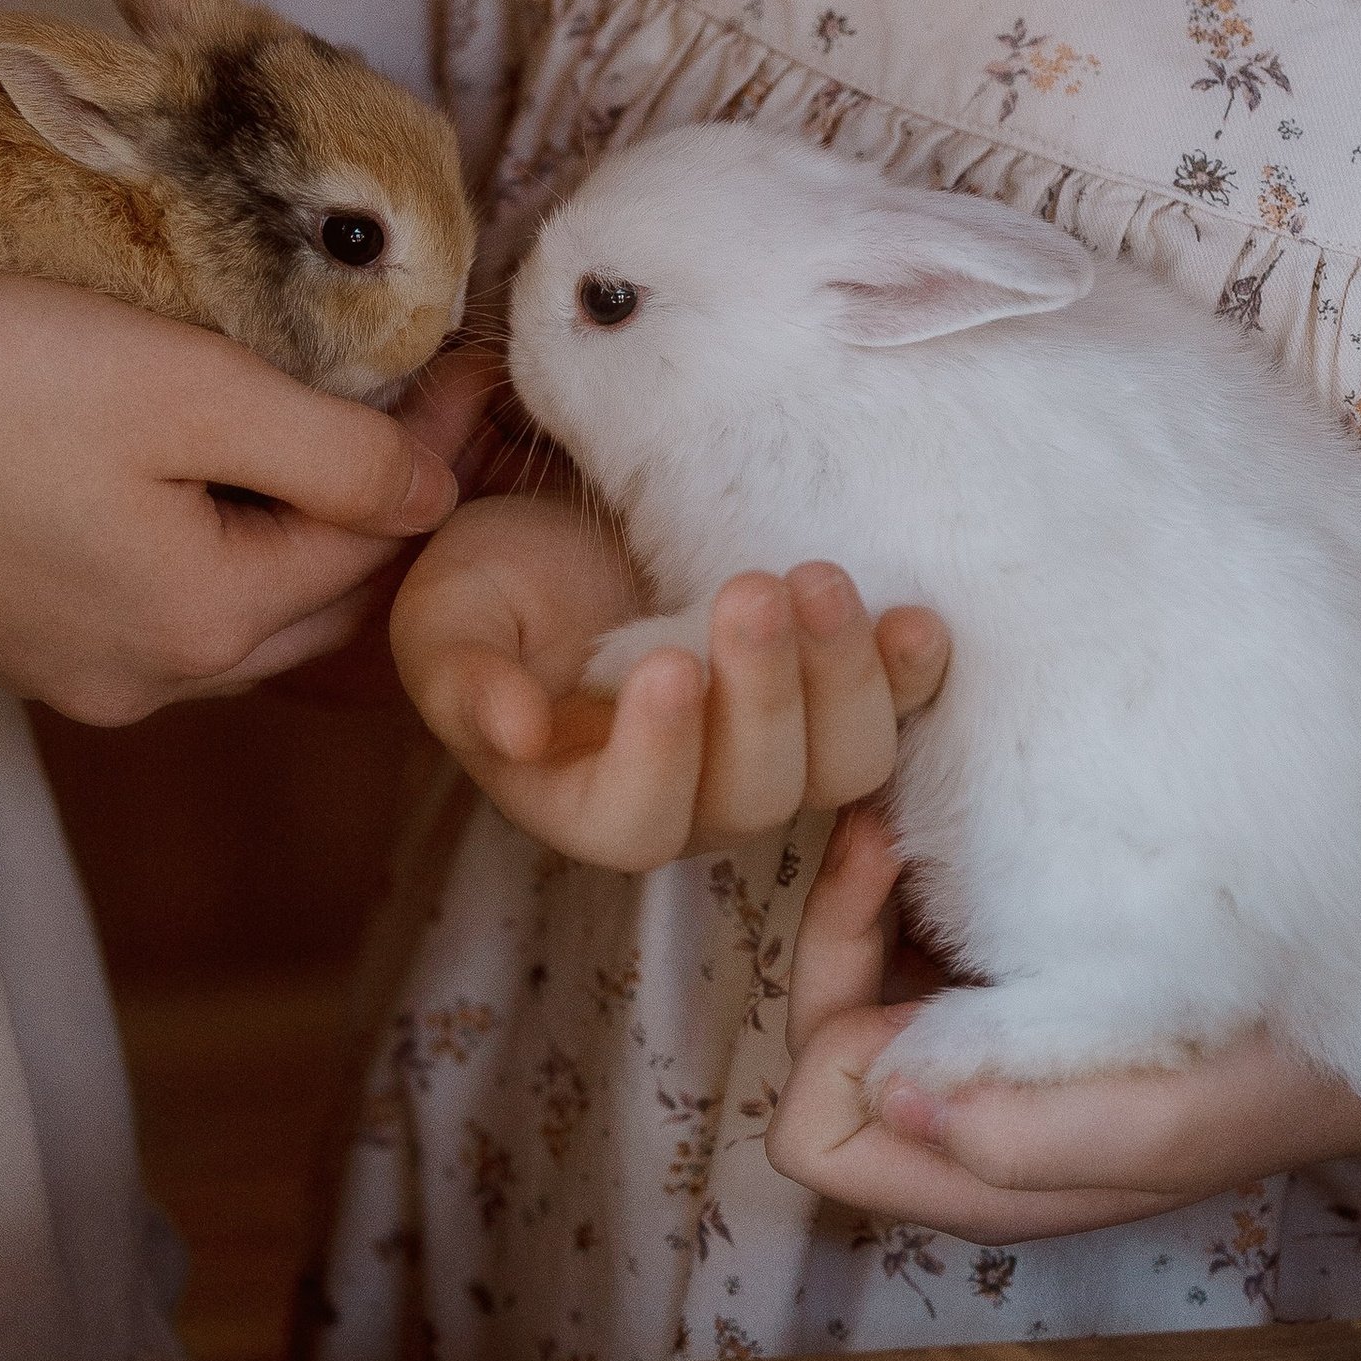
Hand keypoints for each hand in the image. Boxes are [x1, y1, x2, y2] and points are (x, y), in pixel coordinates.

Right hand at [0, 256, 454, 727]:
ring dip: (303, 540)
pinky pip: (164, 605)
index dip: (438, 451)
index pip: (376, 542)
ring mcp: (79, 670)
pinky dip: (218, 550)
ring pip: (244, 613)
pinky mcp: (21, 639)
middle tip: (433, 408)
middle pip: (320, 603)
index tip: (475, 365)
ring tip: (348, 441)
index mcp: (207, 621)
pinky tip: (217, 482)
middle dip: (386, 515)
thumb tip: (437, 497)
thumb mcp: (183, 386)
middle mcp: (152, 678)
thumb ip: (328, 449)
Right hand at [387, 487, 948, 871]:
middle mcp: (692, 800)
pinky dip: (910, 674)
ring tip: (818, 581)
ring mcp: (771, 756)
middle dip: (763, 696)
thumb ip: (463, 680)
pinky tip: (916, 622)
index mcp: (584, 800)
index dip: (659, 760)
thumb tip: (513, 732)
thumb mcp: (444, 622)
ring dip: (843, 681)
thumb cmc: (493, 589)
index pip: (634, 821)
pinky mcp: (824, 699)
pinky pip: (892, 713)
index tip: (666, 667)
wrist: (560, 539)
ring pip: (839, 768)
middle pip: (755, 795)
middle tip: (752, 590)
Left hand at [766, 806, 1360, 1244]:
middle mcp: (950, 1120)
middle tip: (886, 826)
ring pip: (852, 976)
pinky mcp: (1002, 987)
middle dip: (834, 930)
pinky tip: (947, 817)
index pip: (814, 1125)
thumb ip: (1023, 1140)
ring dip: (866, 893)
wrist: (1352, 1015)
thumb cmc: (1260, 1079)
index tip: (889, 923)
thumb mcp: (1162, 1130)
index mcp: (970, 1175)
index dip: (830, 1020)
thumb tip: (892, 1101)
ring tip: (907, 809)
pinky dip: (909, 879)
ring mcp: (972, 1051)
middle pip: (816, 1034)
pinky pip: (908, 938)